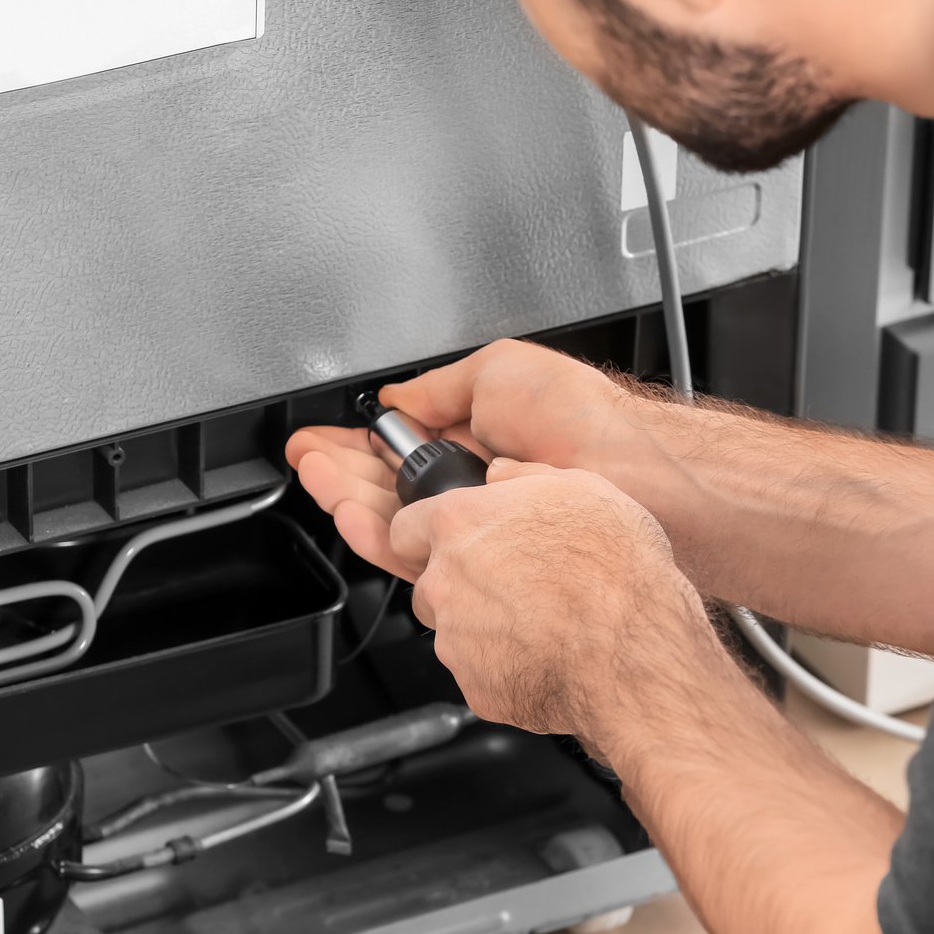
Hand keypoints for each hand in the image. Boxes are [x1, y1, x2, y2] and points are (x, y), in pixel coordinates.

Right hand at [285, 340, 659, 578]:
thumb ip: (439, 388)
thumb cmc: (588, 421)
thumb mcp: (500, 372)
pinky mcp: (480, 561)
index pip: (400, 444)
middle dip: (339, 470)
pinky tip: (349, 512)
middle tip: (305, 458)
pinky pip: (415, 553)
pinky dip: (376, 532)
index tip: (321, 437)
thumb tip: (397, 396)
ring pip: (394, 521)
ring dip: (348, 497)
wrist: (628, 473)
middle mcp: (473, 485)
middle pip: (387, 484)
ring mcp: (476, 524)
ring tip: (318, 479)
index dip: (355, 441)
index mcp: (477, 438)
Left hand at [388, 459, 719, 747]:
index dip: (428, 536)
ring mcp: (455, 639)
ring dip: (483, 628)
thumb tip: (502, 474)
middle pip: (428, 583)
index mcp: (461, 524)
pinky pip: (480, 673)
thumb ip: (525, 476)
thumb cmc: (616, 571)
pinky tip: (547, 655)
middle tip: (512, 586)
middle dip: (459, 586)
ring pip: (453, 631)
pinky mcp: (474, 685)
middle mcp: (446, 580)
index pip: (405, 527)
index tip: (450, 542)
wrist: (634, 653)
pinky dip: (505, 667)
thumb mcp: (583, 489)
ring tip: (540, 623)